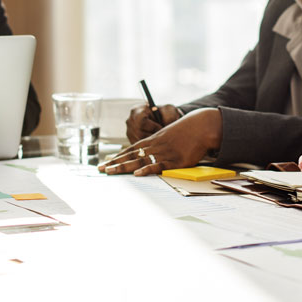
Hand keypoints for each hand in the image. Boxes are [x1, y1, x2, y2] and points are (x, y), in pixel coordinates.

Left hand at [101, 107, 219, 175]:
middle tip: (100, 169)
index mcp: (152, 141)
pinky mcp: (174, 160)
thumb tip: (149, 154)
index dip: (117, 157)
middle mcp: (154, 146)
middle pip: (130, 155)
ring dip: (124, 167)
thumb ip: (157, 145)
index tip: (105, 163)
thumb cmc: (185, 132)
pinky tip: (137, 173)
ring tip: (111, 172)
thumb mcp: (168, 136)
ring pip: (140, 161)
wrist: (200, 127)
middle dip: (114, 163)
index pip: (130, 150)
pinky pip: (158, 166)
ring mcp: (163, 153)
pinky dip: (147, 170)